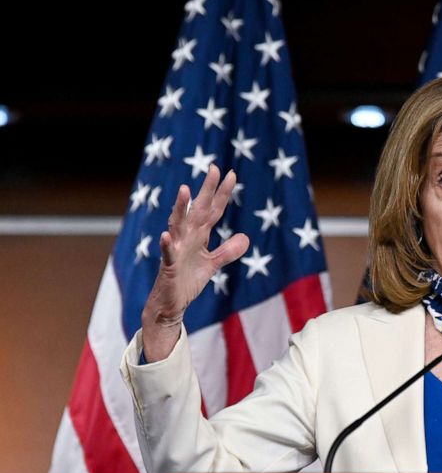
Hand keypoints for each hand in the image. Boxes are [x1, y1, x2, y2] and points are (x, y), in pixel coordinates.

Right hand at [141, 164, 248, 360]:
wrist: (171, 304)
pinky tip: (166, 235)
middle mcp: (187, 238)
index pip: (213, 210)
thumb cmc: (187, 280)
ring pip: (178, 225)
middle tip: (214, 168)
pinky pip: (167, 253)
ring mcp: (176, 250)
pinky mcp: (168, 266)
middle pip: (198, 209)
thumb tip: (246, 238)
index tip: (232, 173)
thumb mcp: (213, 265)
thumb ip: (228, 251)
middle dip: (206, 190)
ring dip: (181, 208)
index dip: (222, 193)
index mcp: (199, 236)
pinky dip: (167, 244)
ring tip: (185, 190)